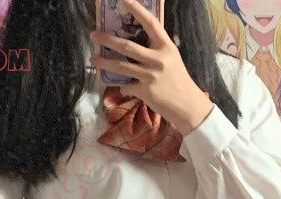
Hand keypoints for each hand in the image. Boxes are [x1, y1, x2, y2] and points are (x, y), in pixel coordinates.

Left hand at [90, 0, 212, 134]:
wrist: (187, 106)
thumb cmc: (179, 82)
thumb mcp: (172, 60)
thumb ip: (157, 51)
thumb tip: (137, 46)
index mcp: (166, 47)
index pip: (150, 23)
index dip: (137, 10)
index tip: (124, 0)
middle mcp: (157, 59)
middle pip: (127, 46)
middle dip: (107, 40)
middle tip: (93, 35)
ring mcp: (150, 76)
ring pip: (121, 66)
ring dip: (104, 62)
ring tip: (93, 58)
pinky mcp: (145, 91)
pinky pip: (127, 86)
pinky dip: (124, 87)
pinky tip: (125, 87)